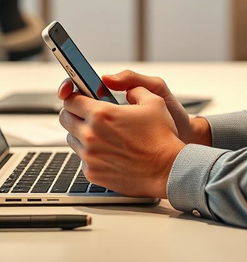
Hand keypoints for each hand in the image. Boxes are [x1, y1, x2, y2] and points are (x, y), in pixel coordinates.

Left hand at [58, 87, 184, 197]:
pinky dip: (91, 152)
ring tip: (103, 131)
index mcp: (102, 114)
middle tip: (88, 112)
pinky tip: (109, 149)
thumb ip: (135, 88)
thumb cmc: (161, 136)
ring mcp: (89, 156)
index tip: (81, 96)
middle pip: (65, 118)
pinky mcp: (92, 173)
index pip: (71, 100)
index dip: (75, 95)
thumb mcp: (154, 101)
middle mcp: (90, 135)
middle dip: (74, 112)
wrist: (166, 169)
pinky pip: (82, 158)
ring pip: (72, 138)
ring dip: (81, 132)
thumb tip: (126, 89)